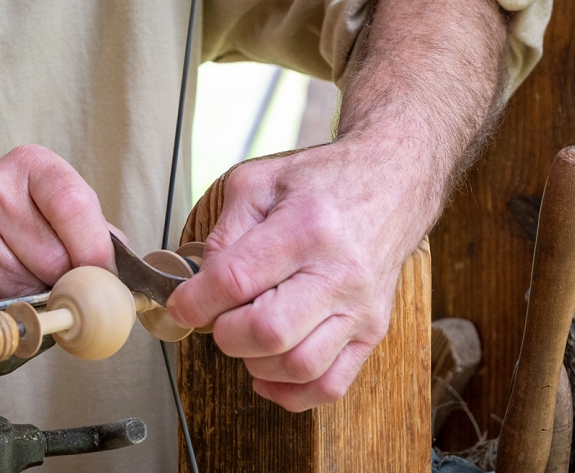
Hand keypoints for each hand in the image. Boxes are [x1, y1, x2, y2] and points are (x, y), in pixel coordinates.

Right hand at [0, 144, 114, 303]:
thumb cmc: (26, 222)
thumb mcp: (61, 212)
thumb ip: (98, 237)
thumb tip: (127, 280)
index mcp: (32, 164)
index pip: (74, 204)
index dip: (96, 252)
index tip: (105, 278)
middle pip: (53, 258)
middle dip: (66, 283)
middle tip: (59, 282)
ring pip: (24, 288)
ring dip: (35, 298)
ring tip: (23, 280)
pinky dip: (7, 311)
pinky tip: (1, 291)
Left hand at [165, 139, 435, 411]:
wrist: (393, 184)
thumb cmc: (324, 182)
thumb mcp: (260, 182)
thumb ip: (225, 232)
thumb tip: (201, 284)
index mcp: (306, 227)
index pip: (237, 280)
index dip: (196, 301)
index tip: (181, 305)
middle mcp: (338, 272)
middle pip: (268, 332)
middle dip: (226, 333)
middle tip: (219, 316)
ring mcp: (360, 307)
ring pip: (298, 366)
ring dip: (256, 363)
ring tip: (247, 335)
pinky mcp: (373, 331)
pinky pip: (330, 385)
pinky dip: (290, 392)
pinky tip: (268, 370)